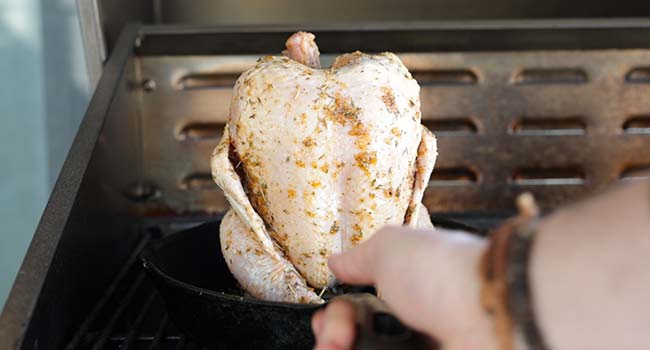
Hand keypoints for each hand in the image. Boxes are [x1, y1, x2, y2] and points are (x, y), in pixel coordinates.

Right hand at [311, 226, 498, 349]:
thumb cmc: (446, 274)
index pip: (355, 310)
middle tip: (336, 342)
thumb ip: (359, 259)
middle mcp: (412, 321)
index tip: (329, 324)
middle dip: (335, 338)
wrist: (493, 310)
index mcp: (401, 287)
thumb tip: (337, 262)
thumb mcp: (388, 249)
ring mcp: (423, 346)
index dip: (335, 318)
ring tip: (341, 349)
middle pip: (358, 339)